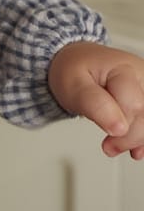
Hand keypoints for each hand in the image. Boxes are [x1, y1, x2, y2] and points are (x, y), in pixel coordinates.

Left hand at [47, 42, 143, 159]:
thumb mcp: (73, 85)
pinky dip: (142, 137)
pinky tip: (134, 148)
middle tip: (108, 147)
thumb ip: (95, 104)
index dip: (121, 127)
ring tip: (118, 147)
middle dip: (128, 137)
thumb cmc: (74, 70)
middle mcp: (140, 75)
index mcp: (123, 68)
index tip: (107, 143)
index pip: (134, 105)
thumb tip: (119, 128)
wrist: (76, 62)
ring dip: (138, 139)